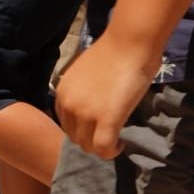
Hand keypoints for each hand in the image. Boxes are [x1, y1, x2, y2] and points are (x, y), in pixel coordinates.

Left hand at [53, 34, 159, 158]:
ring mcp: (86, 114)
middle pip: (76, 137)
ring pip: (89, 145)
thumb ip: (86, 91)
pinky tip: (121, 145)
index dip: (83, 128)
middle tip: (110, 133)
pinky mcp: (107, 119)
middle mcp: (69, 106)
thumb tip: (97, 102)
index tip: (99, 125)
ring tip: (117, 139)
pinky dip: (112, 151)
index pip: (67, 124)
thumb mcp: (89, 72)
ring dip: (102, 146)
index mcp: (63, 93)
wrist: (130, 41)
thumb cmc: (116, 49)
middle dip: (92, 139)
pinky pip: (104, 148)